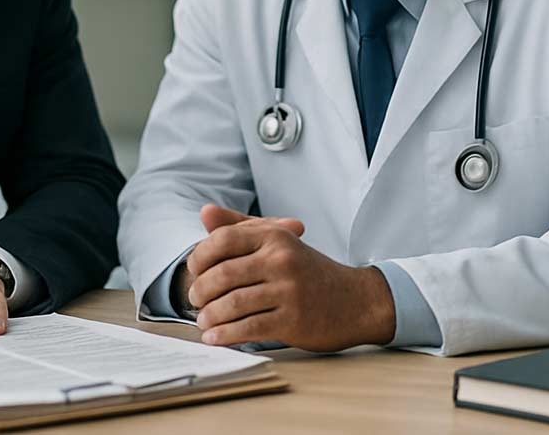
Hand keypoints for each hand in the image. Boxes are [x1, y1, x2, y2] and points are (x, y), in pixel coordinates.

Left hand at [186, 204, 396, 351]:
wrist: (355, 300)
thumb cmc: (308, 270)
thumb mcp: (278, 241)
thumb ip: (240, 227)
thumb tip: (204, 212)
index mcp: (275, 237)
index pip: (222, 240)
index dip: (199, 257)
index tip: (193, 271)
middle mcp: (281, 259)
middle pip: (222, 274)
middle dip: (200, 291)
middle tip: (194, 301)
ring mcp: (289, 290)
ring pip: (232, 303)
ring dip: (209, 316)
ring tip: (202, 321)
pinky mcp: (293, 320)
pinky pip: (248, 328)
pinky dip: (225, 334)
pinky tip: (215, 337)